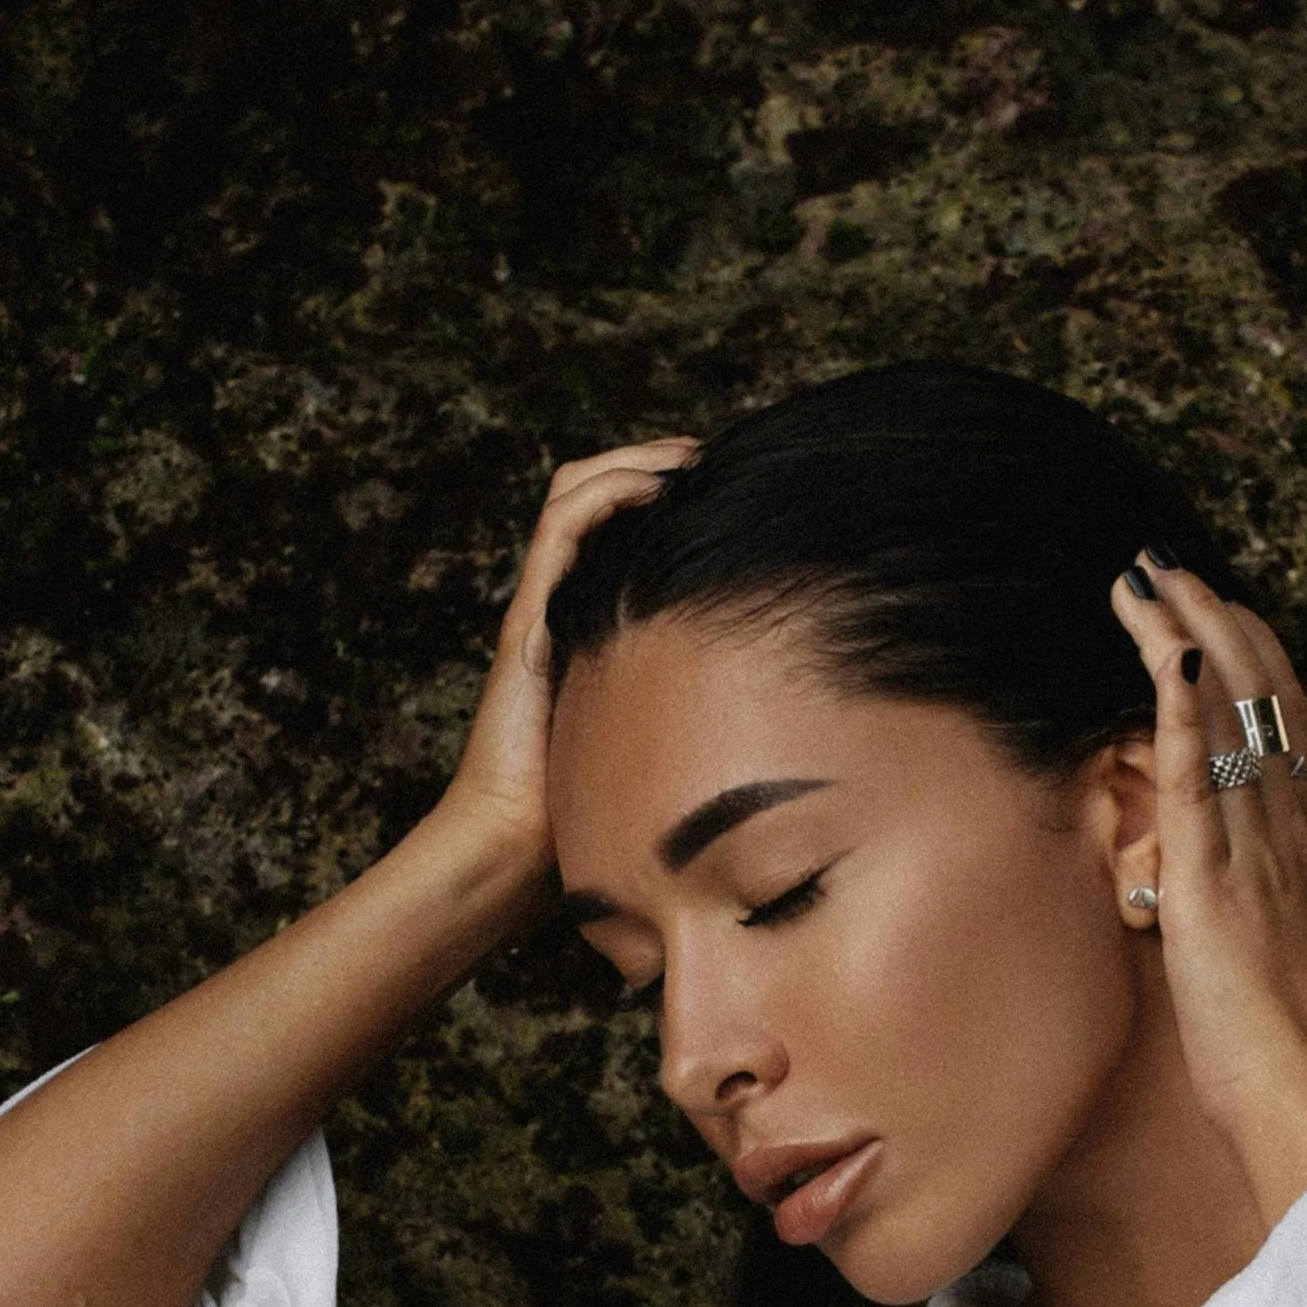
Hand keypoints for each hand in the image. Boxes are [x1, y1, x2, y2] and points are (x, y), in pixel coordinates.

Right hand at [440, 437, 698, 855]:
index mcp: (589, 626)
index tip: (728, 493)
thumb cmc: (585, 816)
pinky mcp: (530, 616)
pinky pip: (561, 527)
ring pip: (574, 494)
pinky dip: (608, 492)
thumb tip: (791, 725)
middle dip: (653, 462)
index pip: (618, 531)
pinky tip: (655, 491)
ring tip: (686, 459)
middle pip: (594, 495)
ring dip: (633, 462)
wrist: (516, 848)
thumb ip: (701, 719)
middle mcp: (561, 605)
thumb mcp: (663, 747)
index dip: (666, 499)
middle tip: (712, 458)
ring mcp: (542, 606)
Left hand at [1112, 557, 1306, 1224]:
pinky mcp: (1211, 878)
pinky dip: (1179, 703)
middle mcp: (1291, 831)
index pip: (1289, 729)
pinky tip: (1160, 647)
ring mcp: (1253, 848)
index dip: (1257, 665)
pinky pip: (1195, 770)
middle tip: (1169, 566)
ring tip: (1144, 577)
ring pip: (1224, 713)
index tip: (1224, 616)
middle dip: (1213, 622)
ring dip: (1182, 634)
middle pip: (1259, 697)